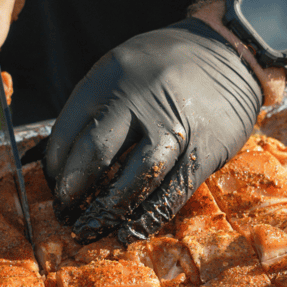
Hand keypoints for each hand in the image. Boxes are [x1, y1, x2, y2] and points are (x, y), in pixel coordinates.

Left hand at [43, 18, 261, 243]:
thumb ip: (98, 105)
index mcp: (111, 77)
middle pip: (97, 153)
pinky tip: (130, 231)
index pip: (70, 129)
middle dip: (75, 191)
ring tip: (91, 230)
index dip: (56, 166)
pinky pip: (172, 191)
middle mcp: (142, 101)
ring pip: (135, 178)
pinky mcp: (204, 150)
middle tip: (65, 215)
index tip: (56, 187)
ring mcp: (176, 127)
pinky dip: (148, 216)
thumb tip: (68, 158)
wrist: (230, 55)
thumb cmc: (167, 66)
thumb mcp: (123, 67)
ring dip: (109, 210)